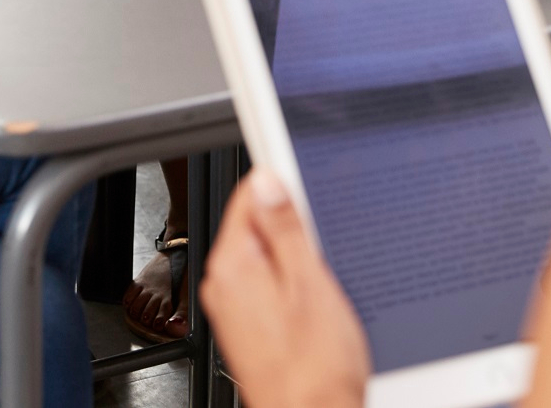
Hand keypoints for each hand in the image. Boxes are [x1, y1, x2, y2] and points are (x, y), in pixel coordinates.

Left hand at [200, 168, 369, 407]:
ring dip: (297, 259)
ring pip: (267, 256)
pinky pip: (269, 284)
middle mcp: (224, 284)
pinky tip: (316, 306)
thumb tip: (267, 181)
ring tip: (324, 285)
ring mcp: (234, 306)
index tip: (309, 191)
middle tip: (326, 249)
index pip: (249, 196)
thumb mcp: (310, 284)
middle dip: (295, 229)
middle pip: (258, 226)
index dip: (284, 188)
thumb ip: (286, 228)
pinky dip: (293, 285)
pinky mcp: (249, 325)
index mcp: (234, 265)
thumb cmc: (314, 370)